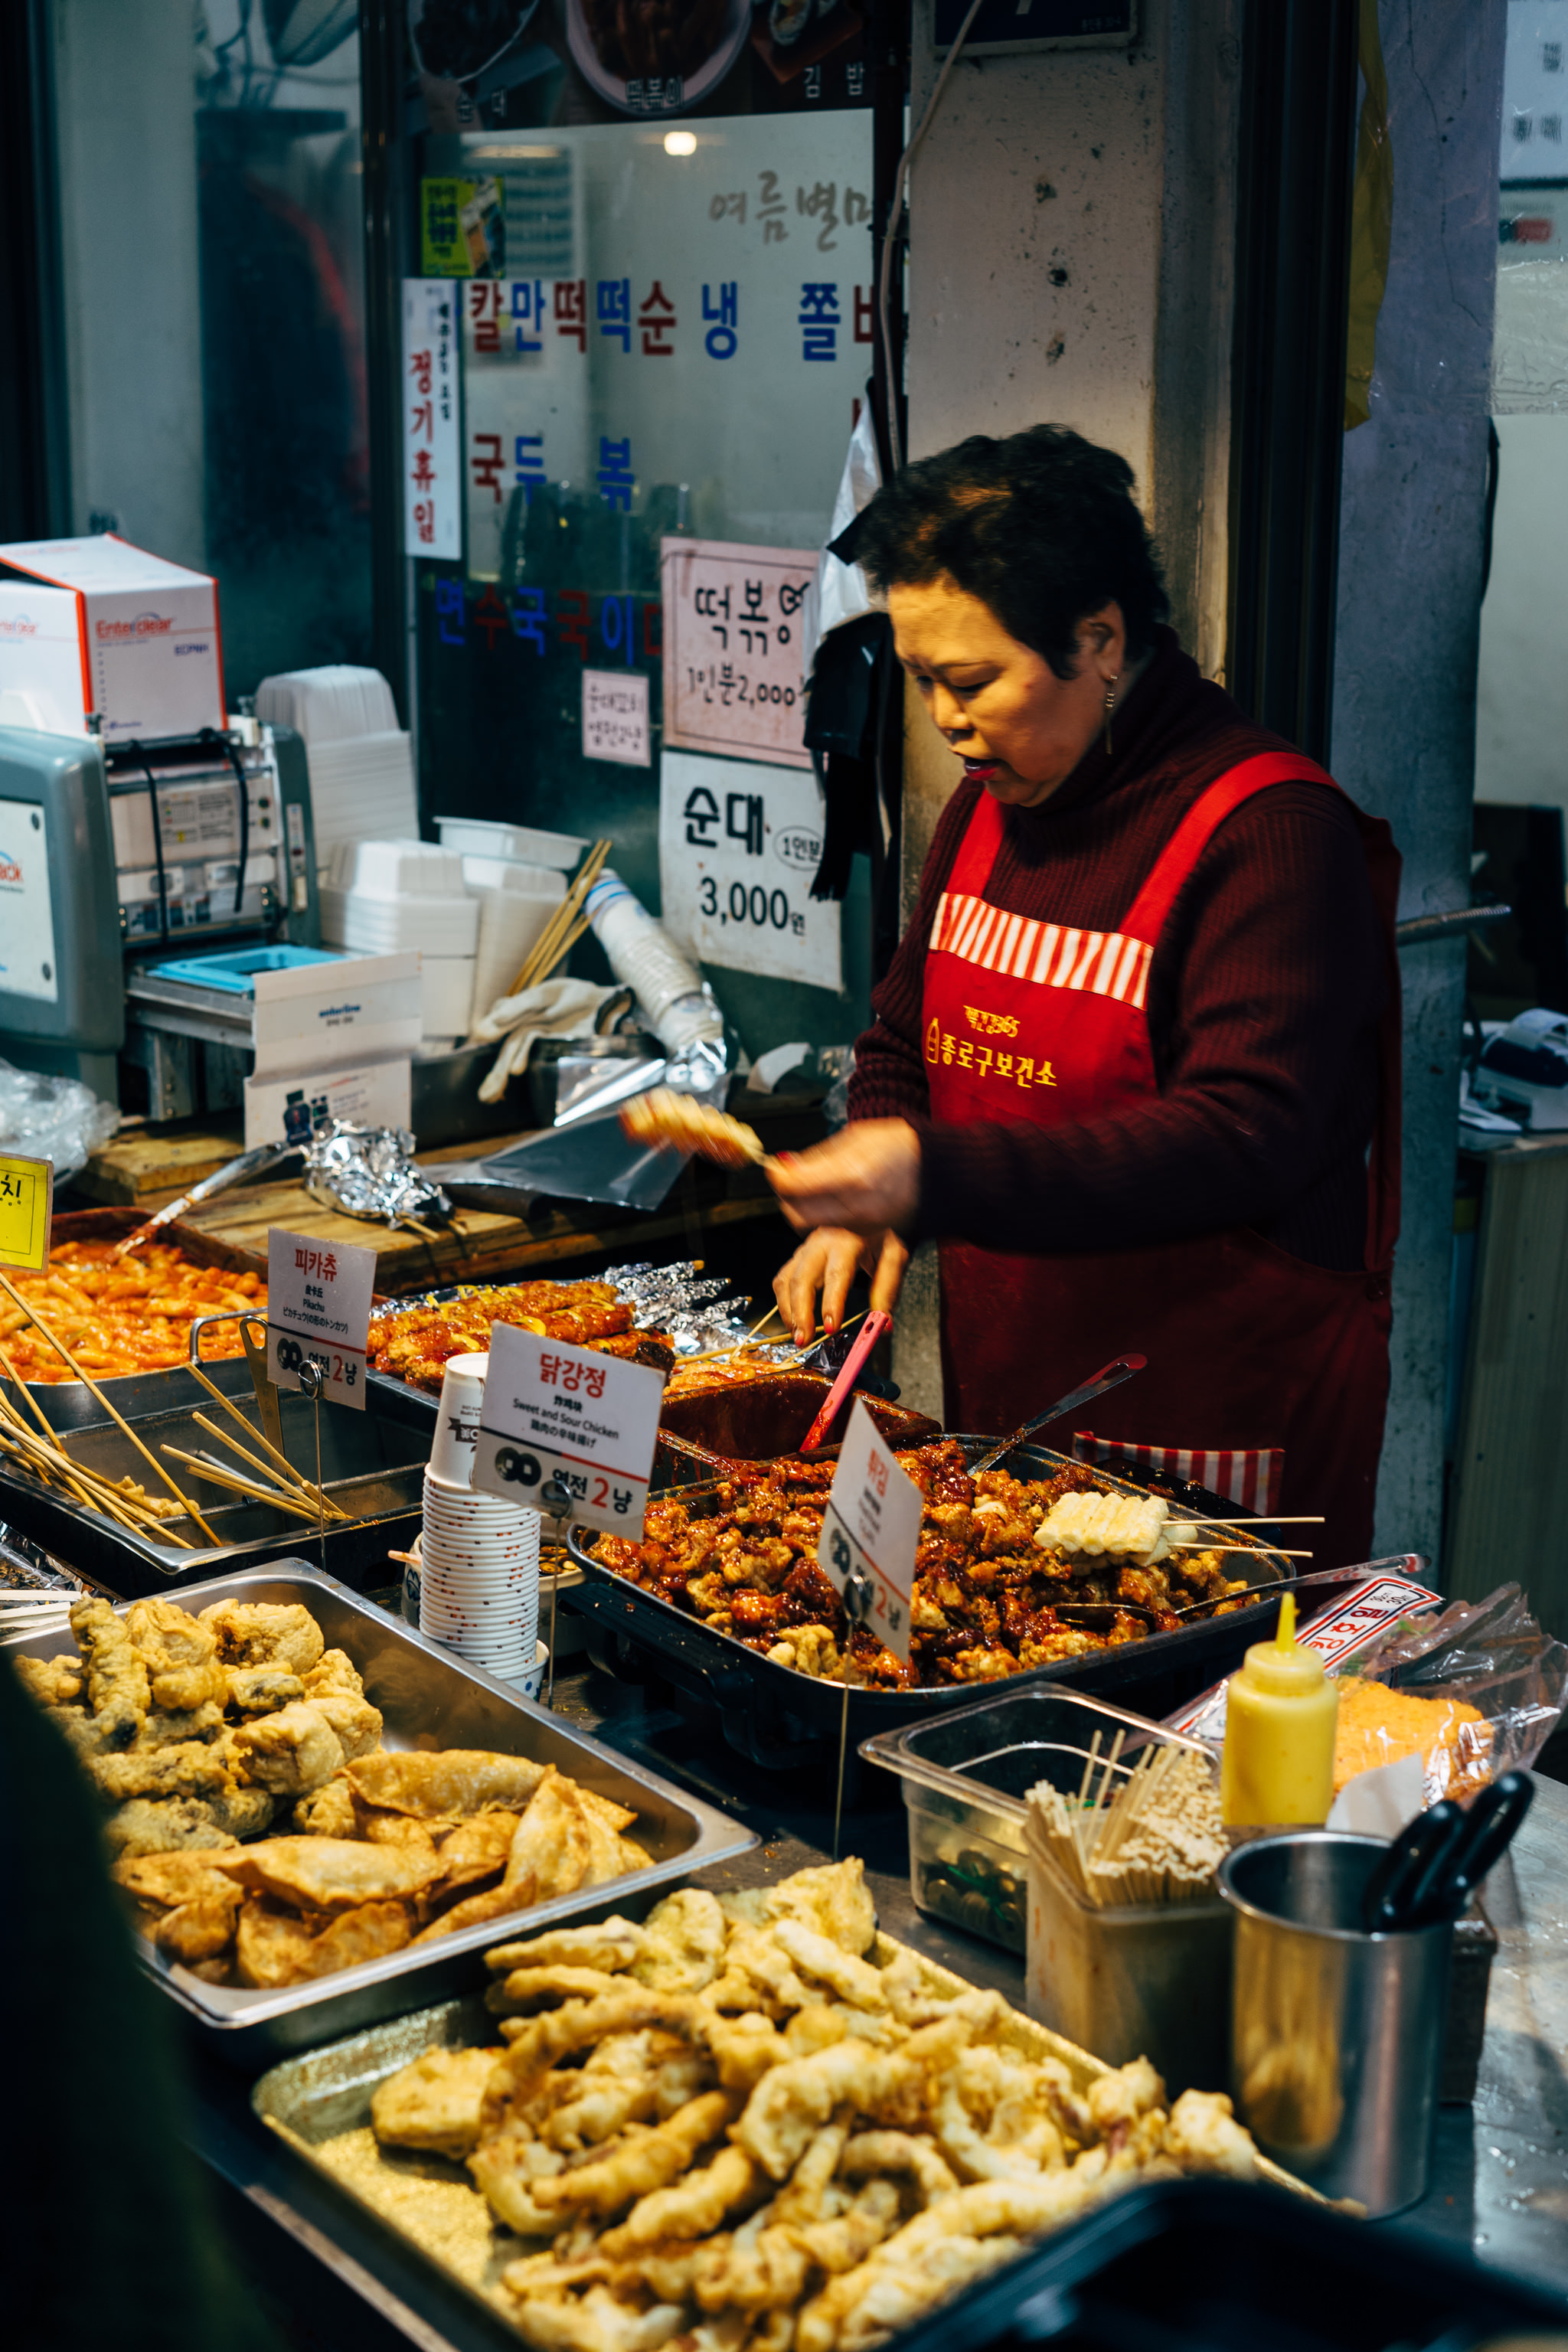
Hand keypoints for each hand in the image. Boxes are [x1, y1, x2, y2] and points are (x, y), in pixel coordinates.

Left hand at [766, 1119, 920, 1238]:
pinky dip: (821, 1215)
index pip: (793, 1185)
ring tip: (812, 1184)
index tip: (775, 1166)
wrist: (941, 1172)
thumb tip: (785, 1166)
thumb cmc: (904, 1147)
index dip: (777, 1175)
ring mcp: (862, 1225)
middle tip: (790, 1177)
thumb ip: (817, 1157)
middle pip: (796, 1213)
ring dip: (802, 1206)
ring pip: (810, 1225)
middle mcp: (856, 1206)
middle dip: (786, 1196)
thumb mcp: (856, 1138)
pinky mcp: (867, 1234)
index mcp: (853, 1175)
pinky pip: (830, 1229)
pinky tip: (831, 1196)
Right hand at [773, 1229, 910, 1347]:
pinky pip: (782, 1278)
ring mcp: (805, 1247)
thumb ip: (887, 1291)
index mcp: (848, 1240)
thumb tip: (884, 1326)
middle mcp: (821, 1242)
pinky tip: (793, 1319)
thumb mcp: (894, 1257)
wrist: (871, 1207)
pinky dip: (784, 1302)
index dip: (832, 1303)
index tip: (831, 1328)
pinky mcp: (798, 1254)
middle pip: (801, 1278)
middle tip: (804, 1340)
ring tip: (797, 1335)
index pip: (836, 1274)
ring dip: (788, 1311)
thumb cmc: (882, 1233)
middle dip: (799, 1313)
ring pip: (785, 1279)